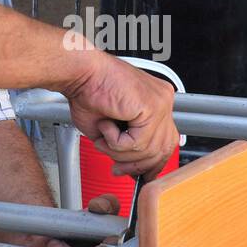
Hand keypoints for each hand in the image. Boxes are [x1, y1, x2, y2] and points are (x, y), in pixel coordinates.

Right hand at [63, 52, 178, 176]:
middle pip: (163, 148)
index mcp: (156, 103)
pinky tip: (106, 126)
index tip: (133, 172)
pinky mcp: (152, 106)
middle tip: (116, 167)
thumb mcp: (112, 130)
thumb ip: (129, 147)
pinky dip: (116, 142)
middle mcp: (163, 100)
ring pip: (149, 149)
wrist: (80, 74)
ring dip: (120, 152)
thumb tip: (136, 169)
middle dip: (136, 165)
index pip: (166, 141)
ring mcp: (160, 102)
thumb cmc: (89, 94)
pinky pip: (138, 142)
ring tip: (103, 139)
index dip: (150, 162)